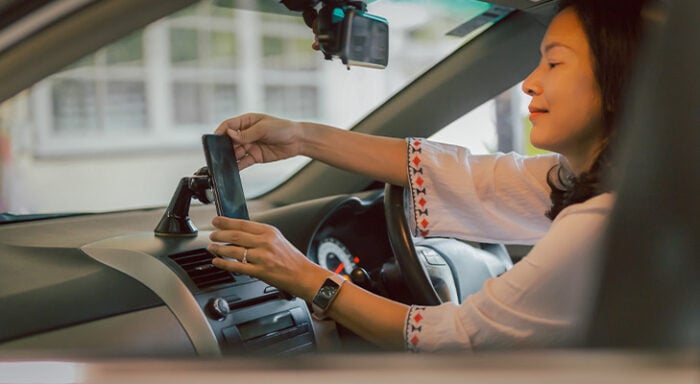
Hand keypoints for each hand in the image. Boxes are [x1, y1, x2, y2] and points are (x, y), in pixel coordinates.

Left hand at [207, 216, 329, 299]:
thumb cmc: (292, 259)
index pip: (243, 224)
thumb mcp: (278, 240)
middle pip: (236, 235)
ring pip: (234, 251)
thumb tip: (238, 233)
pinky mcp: (260, 272)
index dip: (226, 222)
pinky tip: (217, 261)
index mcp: (270, 232)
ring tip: (212, 248)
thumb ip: (260, 236)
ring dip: (219, 249)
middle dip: (219, 235)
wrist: (304, 275)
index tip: (216, 221)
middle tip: (212, 236)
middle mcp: (266, 243)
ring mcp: (263, 257)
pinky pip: (237, 267)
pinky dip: (224, 263)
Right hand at [215, 113, 304, 170]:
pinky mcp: (255, 156)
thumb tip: (230, 134)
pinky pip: (242, 162)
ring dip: (228, 158)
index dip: (220, 132)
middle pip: (229, 140)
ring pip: (234, 152)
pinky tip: (231, 169)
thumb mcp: (264, 128)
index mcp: (247, 121)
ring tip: (223, 163)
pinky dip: (237, 166)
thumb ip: (246, 133)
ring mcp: (250, 145)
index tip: (213, 139)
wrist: (298, 141)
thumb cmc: (283, 128)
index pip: (228, 125)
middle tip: (217, 154)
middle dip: (222, 147)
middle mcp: (246, 133)